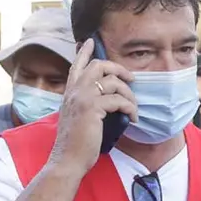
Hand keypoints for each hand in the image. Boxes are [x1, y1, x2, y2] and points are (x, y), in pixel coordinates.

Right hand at [49, 38, 137, 174]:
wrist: (67, 160)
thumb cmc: (74, 145)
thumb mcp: (77, 118)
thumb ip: (86, 105)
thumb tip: (107, 101)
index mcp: (69, 93)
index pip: (77, 66)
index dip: (84, 52)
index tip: (90, 41)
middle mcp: (74, 91)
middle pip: (99, 65)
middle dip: (118, 69)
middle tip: (131, 79)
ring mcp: (83, 98)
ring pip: (113, 82)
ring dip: (128, 94)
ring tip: (133, 107)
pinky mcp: (92, 108)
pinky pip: (118, 100)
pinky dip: (130, 108)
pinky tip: (133, 118)